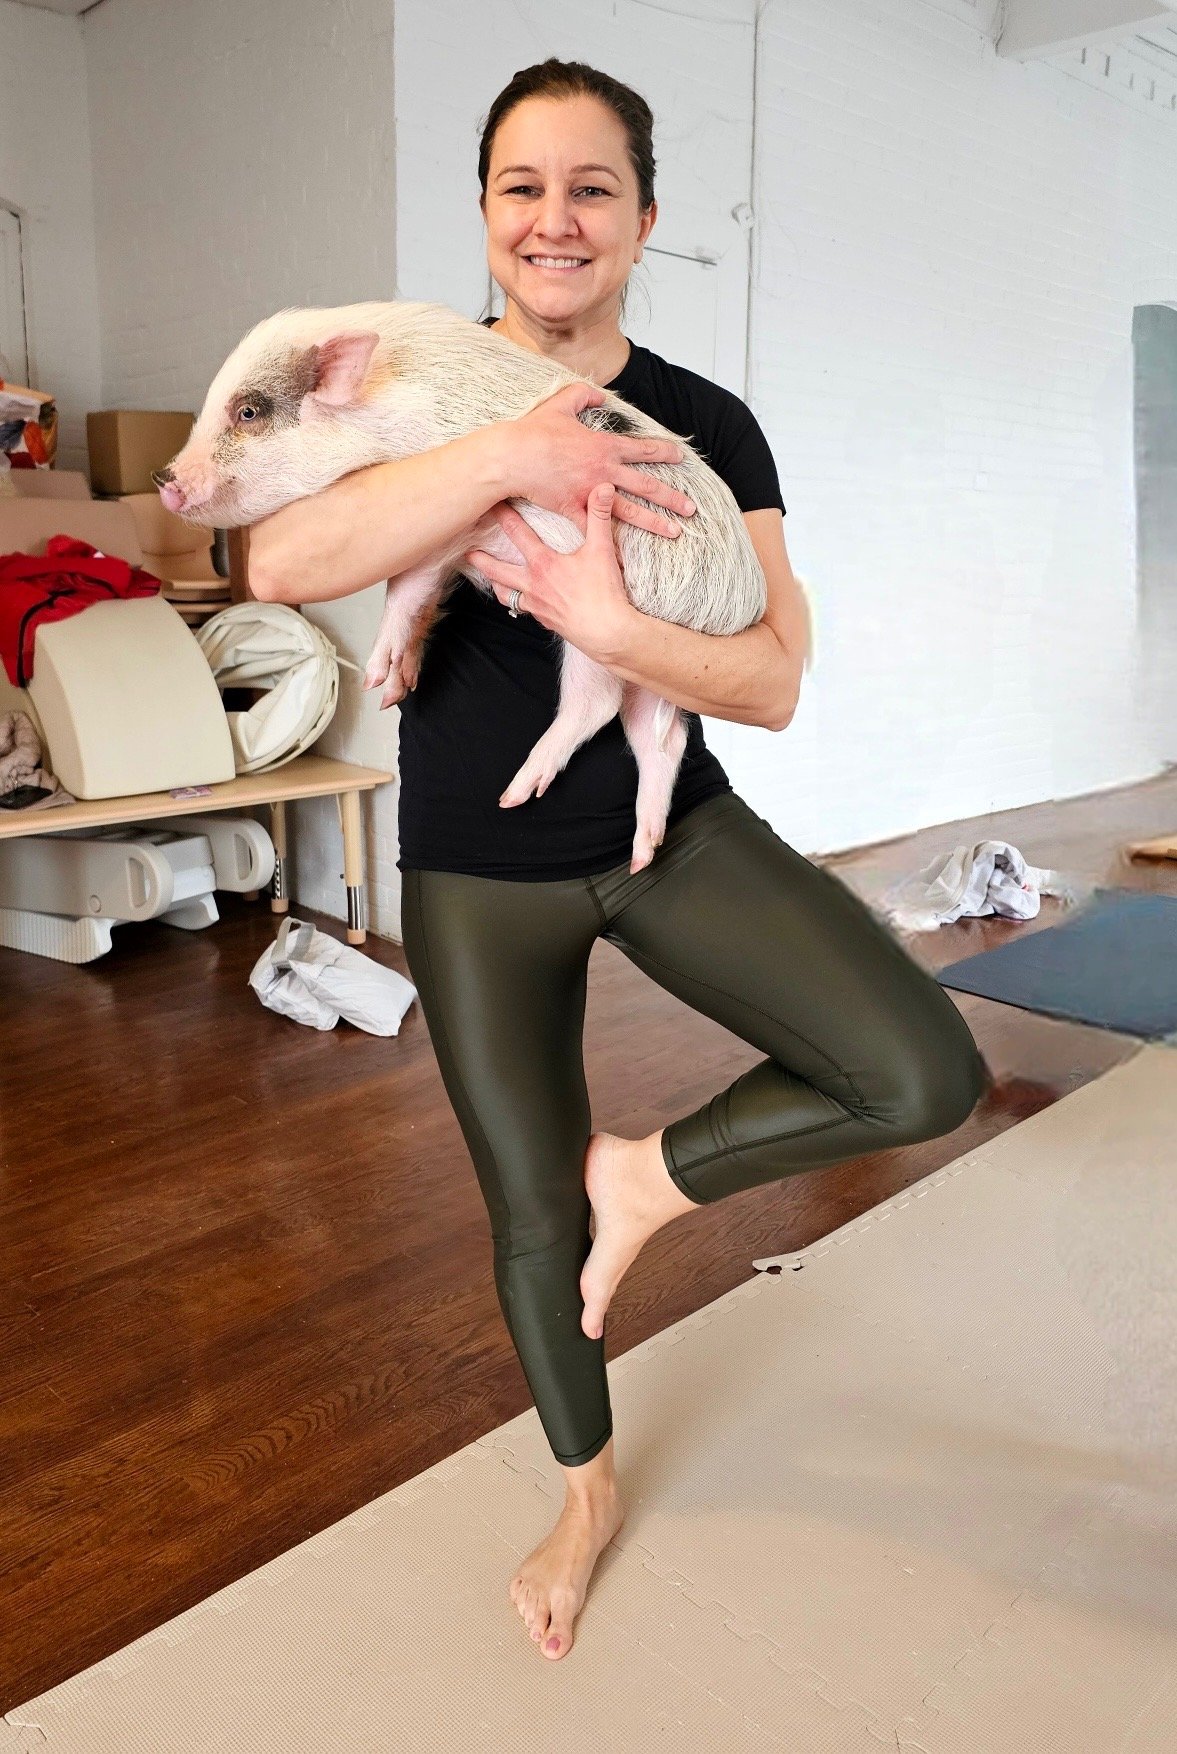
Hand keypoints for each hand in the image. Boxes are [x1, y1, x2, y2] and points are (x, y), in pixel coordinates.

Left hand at [464, 482, 636, 663]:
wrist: (606, 633)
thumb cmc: (602, 593)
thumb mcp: (602, 550)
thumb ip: (598, 516)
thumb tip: (602, 487)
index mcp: (543, 564)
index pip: (518, 534)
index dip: (504, 517)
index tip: (491, 505)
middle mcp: (533, 584)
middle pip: (498, 570)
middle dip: (481, 559)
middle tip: (468, 552)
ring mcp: (536, 605)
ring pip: (507, 594)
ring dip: (497, 584)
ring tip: (490, 578)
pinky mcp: (545, 620)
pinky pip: (524, 610)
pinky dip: (519, 603)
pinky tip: (523, 600)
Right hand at [494, 381, 695, 538]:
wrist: (512, 457)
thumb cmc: (534, 431)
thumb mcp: (561, 403)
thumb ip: (583, 394)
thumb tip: (600, 393)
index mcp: (603, 446)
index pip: (642, 449)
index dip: (664, 451)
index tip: (681, 457)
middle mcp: (603, 471)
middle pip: (645, 485)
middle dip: (671, 497)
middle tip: (691, 507)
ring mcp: (590, 493)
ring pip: (630, 511)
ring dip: (654, 522)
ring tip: (675, 532)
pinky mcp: (573, 510)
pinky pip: (595, 530)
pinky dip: (610, 544)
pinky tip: (627, 556)